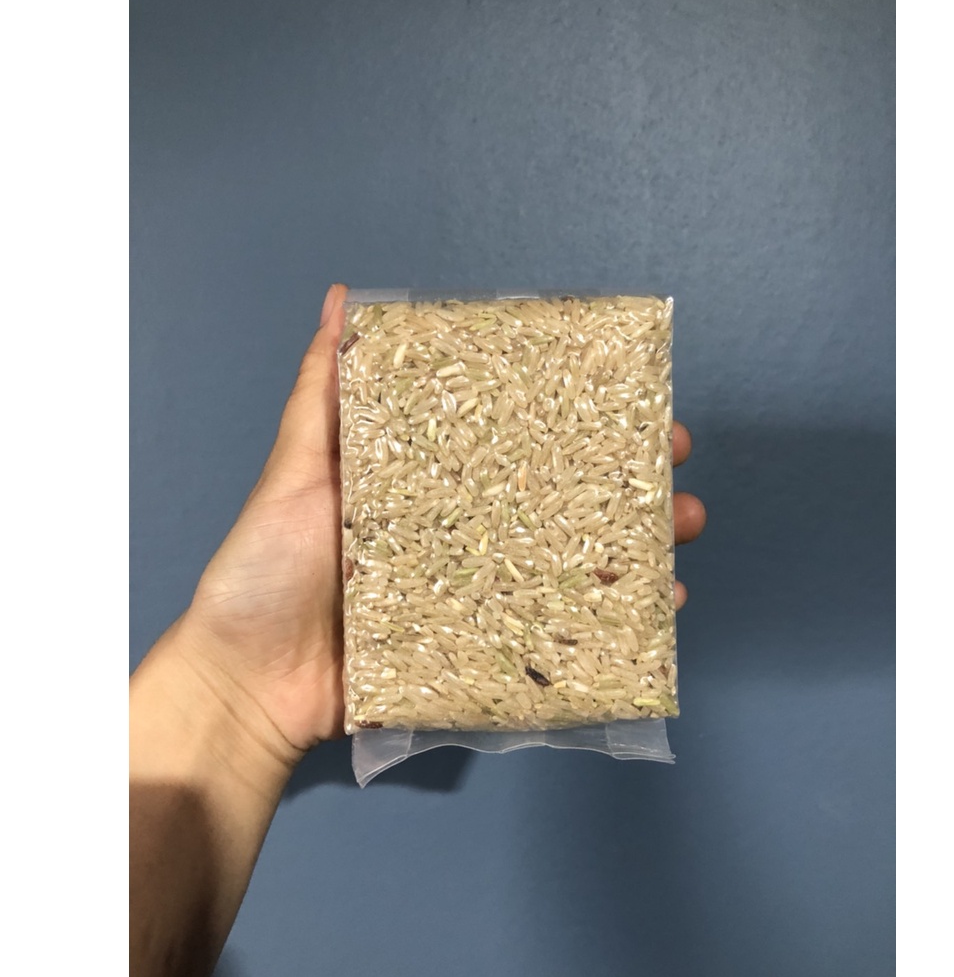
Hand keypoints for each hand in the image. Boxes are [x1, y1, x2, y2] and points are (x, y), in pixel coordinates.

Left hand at [176, 285, 706, 758]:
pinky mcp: (484, 650)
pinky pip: (558, 632)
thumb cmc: (266, 568)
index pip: (518, 437)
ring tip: (682, 529)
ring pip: (574, 559)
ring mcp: (481, 592)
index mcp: (432, 481)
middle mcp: (467, 530)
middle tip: (672, 461)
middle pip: (560, 495)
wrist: (247, 682)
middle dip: (626, 476)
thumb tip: (340, 294)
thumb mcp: (297, 468)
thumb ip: (323, 391)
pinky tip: (658, 608)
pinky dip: (613, 623)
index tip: (628, 396)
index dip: (574, 415)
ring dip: (637, 543)